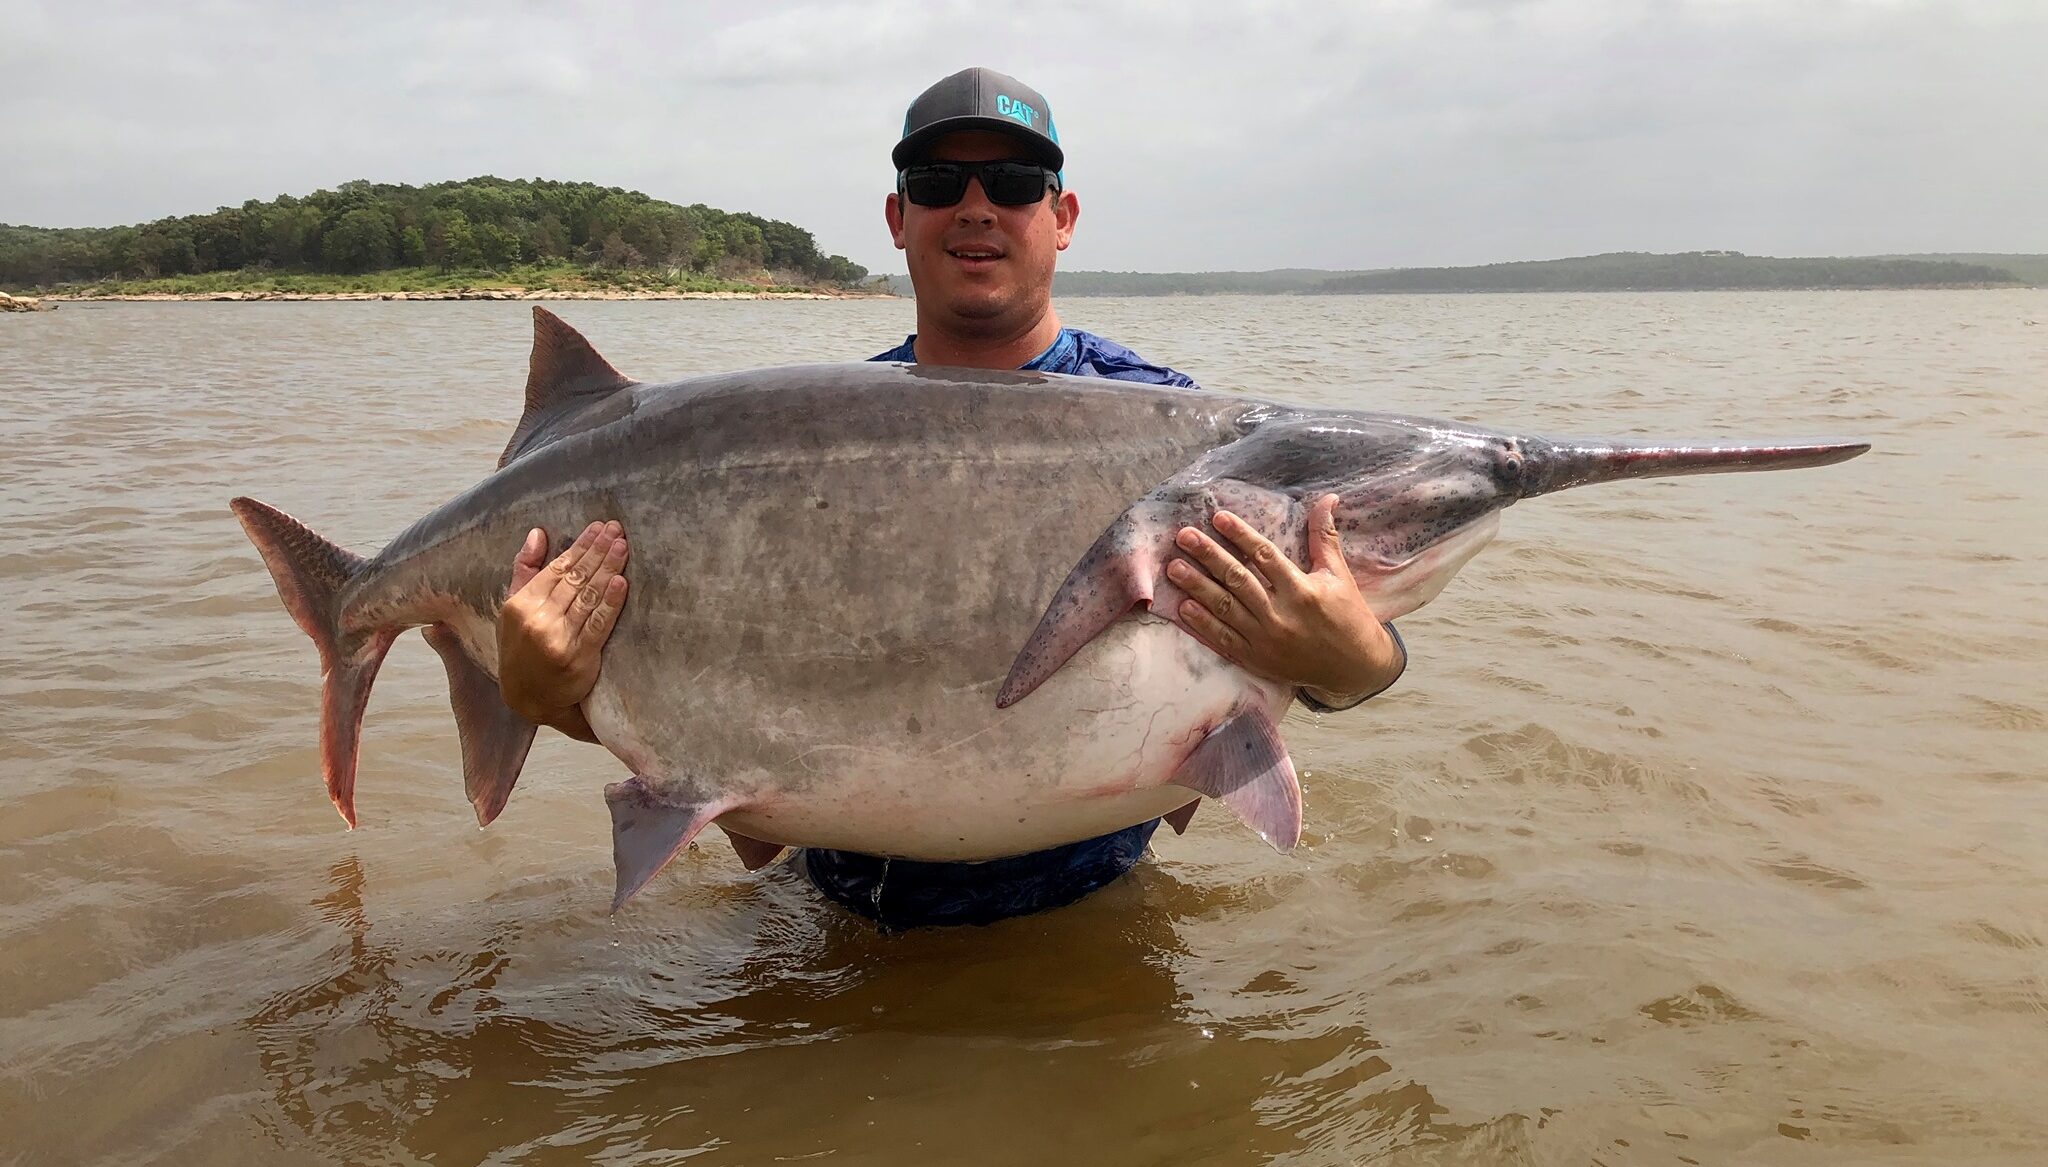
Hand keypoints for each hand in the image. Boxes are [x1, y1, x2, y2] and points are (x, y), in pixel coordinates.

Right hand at [497, 520, 628, 739]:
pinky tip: (621, 583)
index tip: (599, 527)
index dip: (580, 546)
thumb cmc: (522, 648)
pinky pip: (598, 624)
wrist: (528, 698)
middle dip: (598, 551)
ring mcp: (558, 639)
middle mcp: (538, 619)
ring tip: (623, 546)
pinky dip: (611, 603)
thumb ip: (525, 571)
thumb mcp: (512, 610)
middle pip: (576, 579)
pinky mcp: (578, 657)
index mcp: (521, 604)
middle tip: (618, 530)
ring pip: (588, 597)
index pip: (557, 568)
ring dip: (608, 568)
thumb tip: (538, 533)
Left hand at [1165, 494, 1402, 705]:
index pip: (1265, 556)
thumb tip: (1327, 498)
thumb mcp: (1339, 575)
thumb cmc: (1348, 616)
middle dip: (1208, 556)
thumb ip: (1325, 537)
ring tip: (1174, 567)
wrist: (1354, 669)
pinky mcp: (1256, 659)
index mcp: (1302, 591)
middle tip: (1184, 536)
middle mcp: (1281, 615)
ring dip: (1197, 587)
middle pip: (1237, 580)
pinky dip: (1203, 624)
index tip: (1218, 517)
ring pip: (1225, 608)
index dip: (1240, 535)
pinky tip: (1184, 607)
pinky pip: (1224, 639)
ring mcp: (1265, 640)